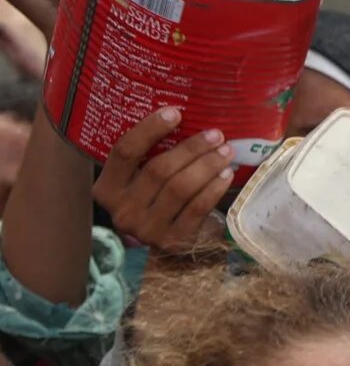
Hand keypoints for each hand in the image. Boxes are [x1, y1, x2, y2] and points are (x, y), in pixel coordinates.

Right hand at [92, 109, 230, 252]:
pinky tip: (226, 174)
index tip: (175, 112)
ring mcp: (147, 229)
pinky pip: (197, 208)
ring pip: (180, 188)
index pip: (124, 152)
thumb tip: (181, 118)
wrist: (167, 253)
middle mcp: (122, 210)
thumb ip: (148, 159)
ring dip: (207, 165)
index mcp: (106, 189)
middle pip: (159, 170)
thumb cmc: (156, 204)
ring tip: (225, 151)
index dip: (149, 129)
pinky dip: (214, 188)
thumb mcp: (140, 183)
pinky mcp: (173, 241)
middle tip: (215, 134)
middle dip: (191, 148)